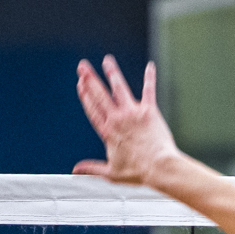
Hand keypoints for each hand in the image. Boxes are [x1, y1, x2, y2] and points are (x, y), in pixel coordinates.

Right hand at [72, 55, 181, 184]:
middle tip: (82, 67)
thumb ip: (92, 168)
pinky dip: (149, 78)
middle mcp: (118, 119)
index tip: (80, 85)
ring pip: (120, 88)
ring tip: (107, 60)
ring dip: (112, 73)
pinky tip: (150, 66)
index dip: (85, 96)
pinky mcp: (150, 111)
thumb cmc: (137, 172)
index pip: (93, 110)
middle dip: (90, 79)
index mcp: (108, 132)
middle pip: (100, 95)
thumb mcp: (111, 173)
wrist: (159, 167)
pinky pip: (149, 90)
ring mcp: (133, 113)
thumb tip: (75, 170)